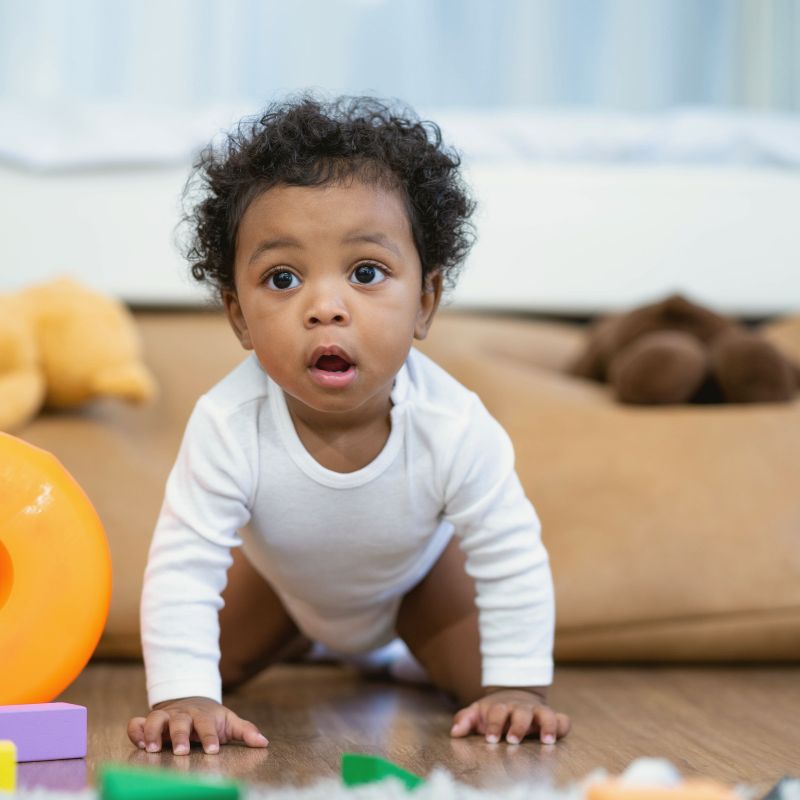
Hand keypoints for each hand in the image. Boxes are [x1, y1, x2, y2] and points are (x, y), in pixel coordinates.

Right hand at [127, 695, 268, 754]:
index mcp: (203, 715)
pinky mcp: (148, 722)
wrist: (191, 701)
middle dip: (181, 736)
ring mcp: (164, 717)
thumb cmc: (211, 718)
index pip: (207, 724)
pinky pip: (136, 723)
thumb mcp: (229, 722)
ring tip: (154, 748)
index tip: (213, 750)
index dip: (210, 736)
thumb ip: (245, 731)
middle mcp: (182, 715)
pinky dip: (136, 731)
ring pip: (156, 719)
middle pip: (180, 722)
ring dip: (154, 732)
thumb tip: (263, 742)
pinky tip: (139, 743)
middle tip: (182, 751)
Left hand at [450, 687, 569, 744]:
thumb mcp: (477, 712)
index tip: (491, 739)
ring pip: (545, 714)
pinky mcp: (552, 717)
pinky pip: (563, 719)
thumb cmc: (494, 711)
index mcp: (502, 707)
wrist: (515, 694)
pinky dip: (563, 725)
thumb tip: (454, 732)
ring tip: (546, 740)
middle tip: (513, 740)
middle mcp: (521, 708)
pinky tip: (559, 735)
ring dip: (546, 725)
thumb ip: (465, 719)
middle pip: (521, 713)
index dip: (494, 725)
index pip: (498, 712)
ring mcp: (537, 712)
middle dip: (518, 726)